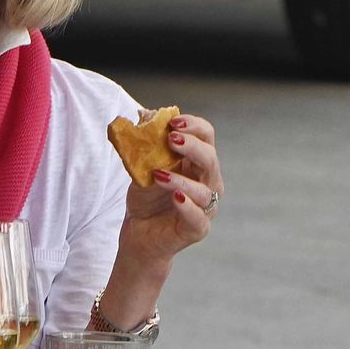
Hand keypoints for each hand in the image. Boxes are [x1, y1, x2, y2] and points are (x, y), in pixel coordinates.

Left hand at [119, 112, 222, 266]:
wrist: (139, 233)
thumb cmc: (147, 198)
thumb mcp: (142, 167)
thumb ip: (146, 145)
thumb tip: (142, 115)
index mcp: (197, 162)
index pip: (206, 136)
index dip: (194, 126)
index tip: (172, 122)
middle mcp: (207, 182)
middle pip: (210, 158)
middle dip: (192, 146)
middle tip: (171, 139)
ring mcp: (205, 207)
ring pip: (204, 189)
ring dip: (181, 179)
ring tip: (158, 174)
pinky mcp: (198, 229)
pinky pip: (198, 217)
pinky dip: (188, 206)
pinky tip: (176, 197)